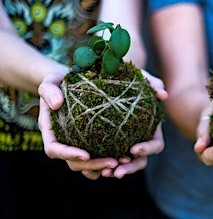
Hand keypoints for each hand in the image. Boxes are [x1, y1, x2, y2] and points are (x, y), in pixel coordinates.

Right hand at [38, 71, 167, 178]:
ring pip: (89, 165)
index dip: (68, 155)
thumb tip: (56, 104)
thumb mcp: (51, 80)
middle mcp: (64, 142)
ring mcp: (78, 144)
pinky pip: (101, 156)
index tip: (86, 154)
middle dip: (93, 165)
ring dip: (104, 167)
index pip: (54, 149)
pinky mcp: (93, 142)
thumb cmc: (59, 80)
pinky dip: (111, 162)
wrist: (71, 80)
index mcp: (51, 132)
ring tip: (124, 162)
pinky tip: (128, 158)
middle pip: (74, 163)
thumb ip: (49, 90)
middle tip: (114, 162)